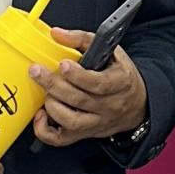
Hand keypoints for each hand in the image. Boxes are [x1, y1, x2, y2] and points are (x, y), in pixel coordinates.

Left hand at [29, 30, 150, 147]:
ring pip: (72, 121)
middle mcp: (109, 106)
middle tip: (37, 71)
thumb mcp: (112, 52)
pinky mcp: (85, 133)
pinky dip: (46, 130)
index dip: (79, 75)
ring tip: (45, 93)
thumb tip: (56, 34)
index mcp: (120, 83)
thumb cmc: (120, 76)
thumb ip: (83, 40)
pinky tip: (41, 115)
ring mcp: (97, 122)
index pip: (99, 83)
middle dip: (54, 85)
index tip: (63, 64)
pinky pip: (63, 139)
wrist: (137, 105)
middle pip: (79, 100)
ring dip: (52, 107)